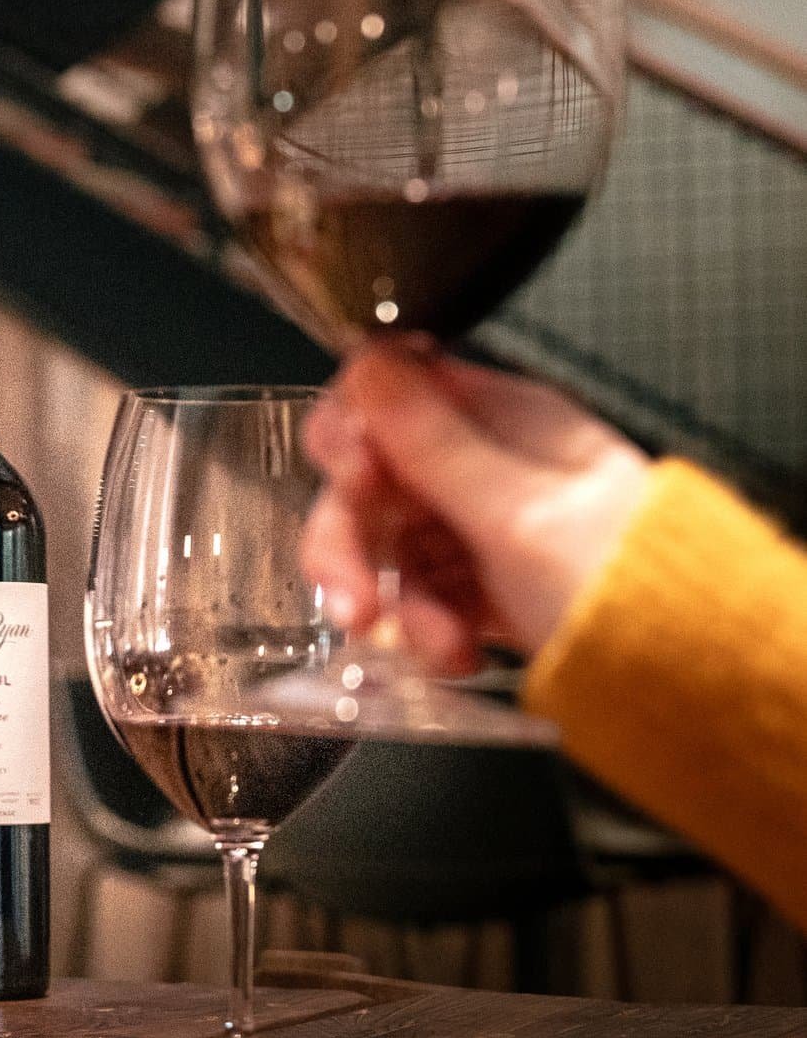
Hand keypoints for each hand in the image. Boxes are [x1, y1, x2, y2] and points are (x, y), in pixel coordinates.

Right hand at [300, 345, 651, 675]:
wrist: (687, 677)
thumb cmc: (622, 585)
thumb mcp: (516, 512)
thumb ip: (431, 440)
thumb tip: (368, 359)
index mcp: (504, 417)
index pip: (388, 393)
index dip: (350, 435)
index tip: (352, 482)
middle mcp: (489, 463)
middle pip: (374, 480)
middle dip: (351, 544)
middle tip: (351, 601)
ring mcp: (485, 525)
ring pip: (389, 546)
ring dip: (394, 603)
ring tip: (434, 648)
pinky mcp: (486, 583)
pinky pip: (420, 594)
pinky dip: (426, 630)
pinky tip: (454, 656)